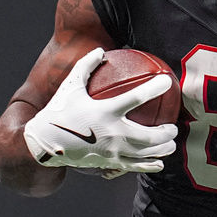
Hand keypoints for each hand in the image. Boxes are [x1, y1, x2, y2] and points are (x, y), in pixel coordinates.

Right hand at [23, 48, 177, 173]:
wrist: (43, 145)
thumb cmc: (58, 112)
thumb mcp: (70, 86)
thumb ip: (85, 66)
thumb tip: (100, 50)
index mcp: (104, 111)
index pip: (136, 97)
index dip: (154, 88)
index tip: (167, 80)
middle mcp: (112, 133)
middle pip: (150, 135)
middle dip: (168, 131)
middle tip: (173, 126)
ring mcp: (112, 151)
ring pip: (147, 153)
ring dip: (164, 149)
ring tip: (170, 144)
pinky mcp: (110, 164)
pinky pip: (136, 167)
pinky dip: (151, 165)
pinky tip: (159, 163)